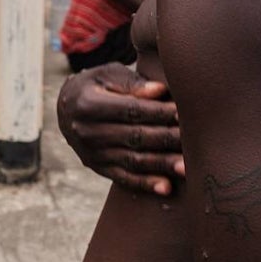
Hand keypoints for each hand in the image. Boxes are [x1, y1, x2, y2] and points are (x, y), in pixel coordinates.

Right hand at [57, 63, 183, 194]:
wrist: (65, 108)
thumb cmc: (95, 85)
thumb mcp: (107, 74)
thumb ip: (132, 82)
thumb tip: (159, 91)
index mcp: (89, 104)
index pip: (131, 110)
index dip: (158, 113)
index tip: (183, 113)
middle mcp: (88, 132)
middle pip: (134, 137)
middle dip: (166, 139)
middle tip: (194, 140)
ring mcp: (92, 154)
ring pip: (132, 161)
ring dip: (161, 165)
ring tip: (187, 167)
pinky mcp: (98, 168)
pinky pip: (124, 178)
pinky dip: (146, 184)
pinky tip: (166, 187)